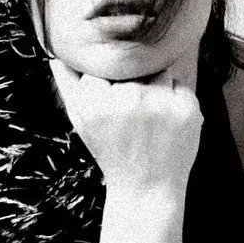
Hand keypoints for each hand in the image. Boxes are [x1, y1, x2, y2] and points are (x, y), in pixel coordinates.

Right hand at [49, 59, 201, 196]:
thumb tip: (56, 52)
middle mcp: (128, 99)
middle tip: (133, 118)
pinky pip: (180, 85)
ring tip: (150, 120)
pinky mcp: (187, 109)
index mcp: (96, 102)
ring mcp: (160, 104)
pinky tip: (167, 126)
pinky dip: (176, 100)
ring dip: (156, 88)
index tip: (111, 106)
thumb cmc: (112, 153)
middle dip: (134, 84)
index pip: (104, 66)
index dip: (109, 83)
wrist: (147, 190)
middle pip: (133, 65)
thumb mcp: (81, 120)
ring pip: (159, 70)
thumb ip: (67, 84)